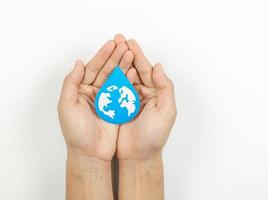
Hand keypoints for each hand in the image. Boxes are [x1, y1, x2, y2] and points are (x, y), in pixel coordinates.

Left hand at [58, 36, 133, 161]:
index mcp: (80, 90)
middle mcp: (93, 92)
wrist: (90, 153)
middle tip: (124, 44)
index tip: (111, 44)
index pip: (92, 68)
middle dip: (114, 57)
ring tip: (131, 53)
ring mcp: (106, 99)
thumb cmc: (76, 132)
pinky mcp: (116, 107)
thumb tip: (78, 63)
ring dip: (123, 65)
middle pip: (105, 70)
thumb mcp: (66, 106)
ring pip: (115, 78)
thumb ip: (71, 83)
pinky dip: (128, 80)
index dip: (102, 55)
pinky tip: (134, 71)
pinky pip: (123, 91)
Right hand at [117, 39, 176, 159]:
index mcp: (156, 93)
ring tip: (111, 49)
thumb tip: (159, 67)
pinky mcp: (120, 106)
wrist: (139, 155)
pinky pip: (115, 89)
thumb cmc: (154, 136)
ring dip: (117, 63)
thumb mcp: (166, 112)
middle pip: (134, 69)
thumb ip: (166, 88)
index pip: (147, 70)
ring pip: (124, 77)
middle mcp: (144, 93)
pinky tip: (105, 69)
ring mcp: (131, 99)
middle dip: (126, 54)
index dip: (138, 56)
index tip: (129, 43)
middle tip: (117, 40)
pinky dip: (111, 78)